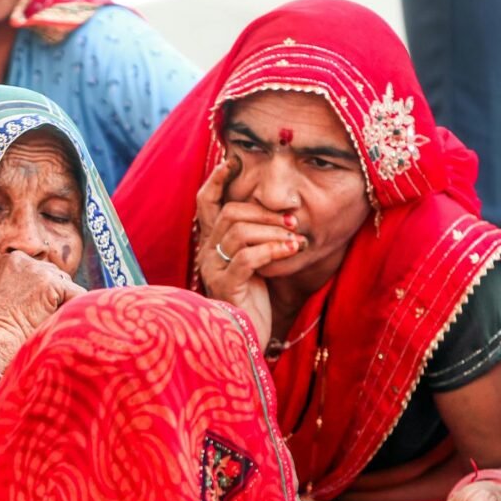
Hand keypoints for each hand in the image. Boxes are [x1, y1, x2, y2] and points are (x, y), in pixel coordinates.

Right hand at [0, 251, 86, 359]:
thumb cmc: (0, 329)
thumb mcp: (8, 297)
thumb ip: (27, 285)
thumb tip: (56, 290)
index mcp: (11, 260)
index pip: (42, 271)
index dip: (44, 293)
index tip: (32, 310)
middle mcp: (24, 260)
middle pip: (57, 275)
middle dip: (56, 296)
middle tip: (40, 318)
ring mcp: (37, 270)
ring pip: (68, 285)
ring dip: (63, 304)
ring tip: (43, 321)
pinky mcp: (51, 284)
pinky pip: (78, 294)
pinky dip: (75, 310)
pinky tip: (57, 321)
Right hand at [196, 157, 303, 346]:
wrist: (246, 340)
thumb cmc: (255, 301)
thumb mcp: (255, 264)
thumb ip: (258, 240)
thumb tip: (284, 215)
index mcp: (211, 245)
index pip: (205, 203)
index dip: (216, 180)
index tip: (233, 161)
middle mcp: (206, 254)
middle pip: (230, 213)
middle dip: (265, 212)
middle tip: (292, 221)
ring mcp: (214, 271)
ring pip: (240, 232)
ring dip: (273, 230)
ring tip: (295, 238)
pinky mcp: (227, 288)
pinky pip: (248, 258)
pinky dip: (273, 249)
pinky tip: (291, 251)